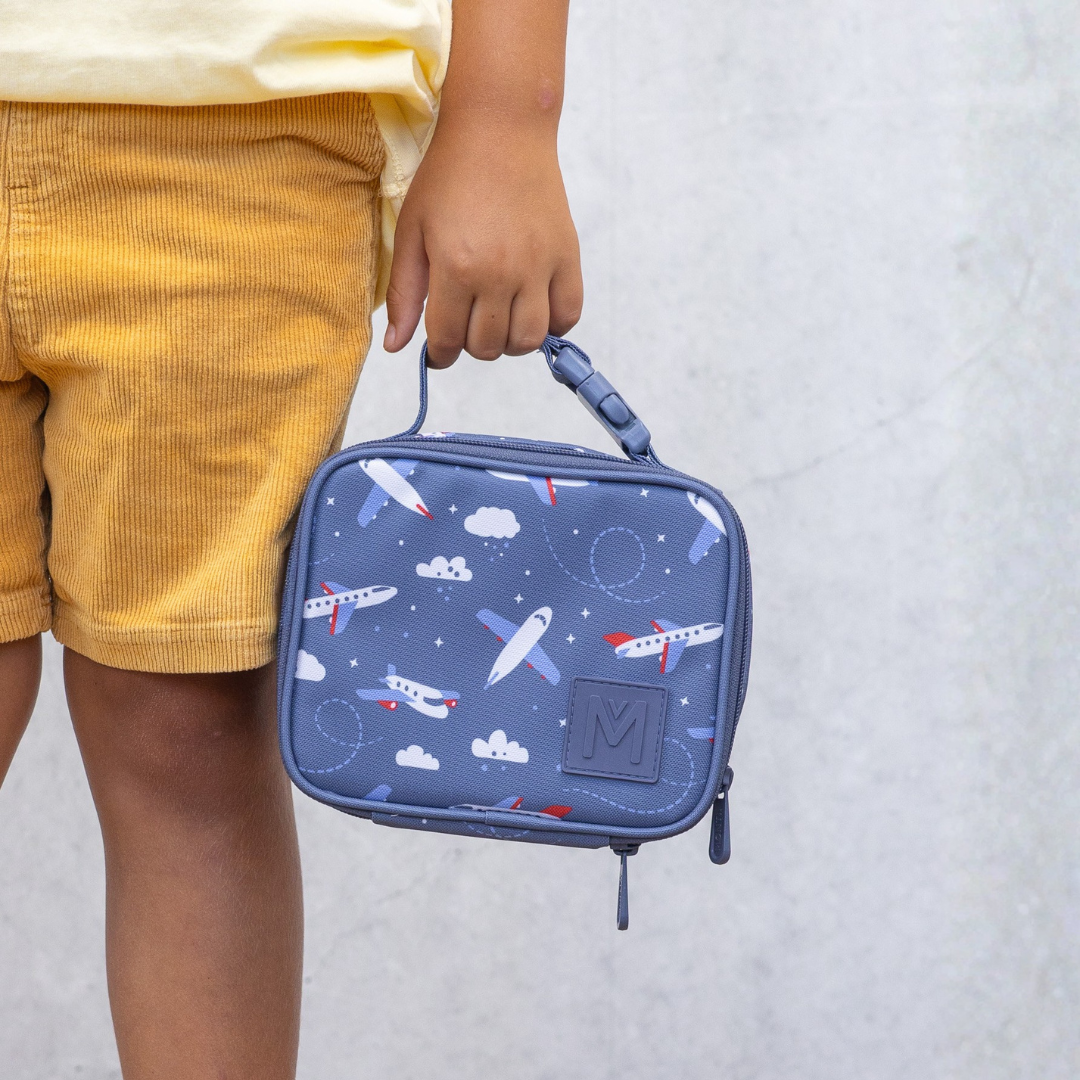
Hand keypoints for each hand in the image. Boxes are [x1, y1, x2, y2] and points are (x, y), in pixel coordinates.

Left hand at [383, 119, 582, 367]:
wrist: (500, 129)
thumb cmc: (449, 177)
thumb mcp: (412, 231)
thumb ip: (404, 293)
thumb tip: (396, 346)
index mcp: (456, 268)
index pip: (447, 341)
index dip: (439, 353)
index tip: (439, 350)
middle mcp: (500, 274)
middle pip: (487, 347)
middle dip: (471, 344)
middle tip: (466, 322)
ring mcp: (538, 267)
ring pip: (527, 341)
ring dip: (509, 342)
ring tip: (498, 320)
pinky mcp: (566, 256)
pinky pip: (567, 316)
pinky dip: (552, 325)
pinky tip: (532, 309)